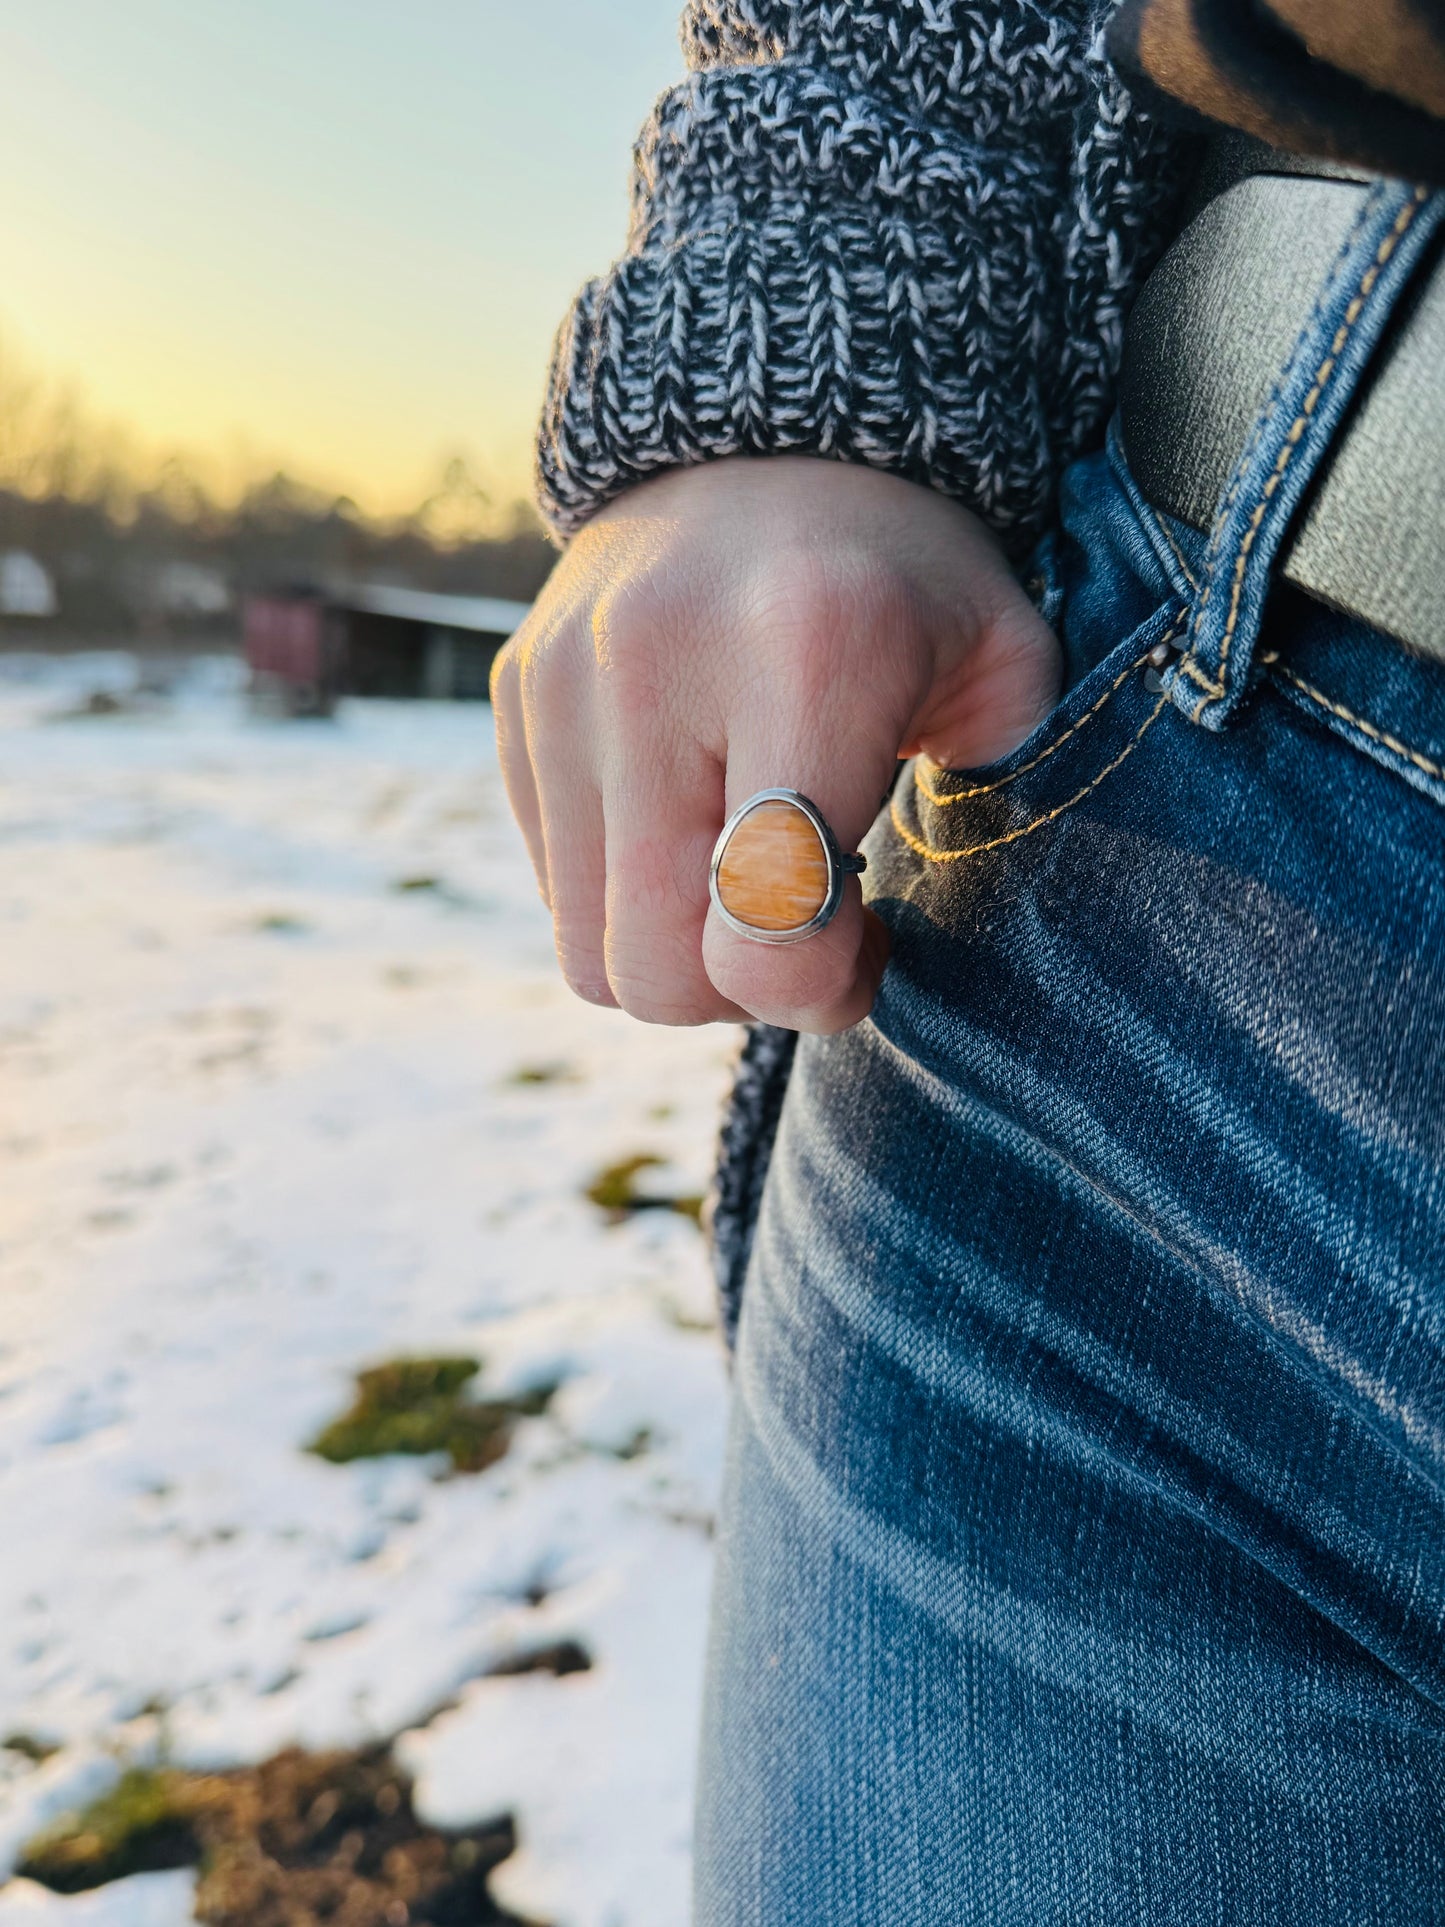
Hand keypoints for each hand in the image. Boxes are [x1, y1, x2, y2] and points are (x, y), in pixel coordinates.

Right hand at [490, 456, 1059, 1032]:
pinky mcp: (514, 695)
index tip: (868, 944)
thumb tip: (866, 941)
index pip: (762, 929)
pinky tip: (695, 821)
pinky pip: (554, 881)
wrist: (771, 428)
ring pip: (586, 948)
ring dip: (678, 950)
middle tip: (808, 927)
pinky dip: (627, 888)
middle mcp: (654, 665)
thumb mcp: (1003, 667)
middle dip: (738, 991)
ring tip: (748, 878)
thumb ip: (994, 798)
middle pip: (651, 972)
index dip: (817, 990)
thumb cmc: (908, 575)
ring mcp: (561, 682)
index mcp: (808, 651)